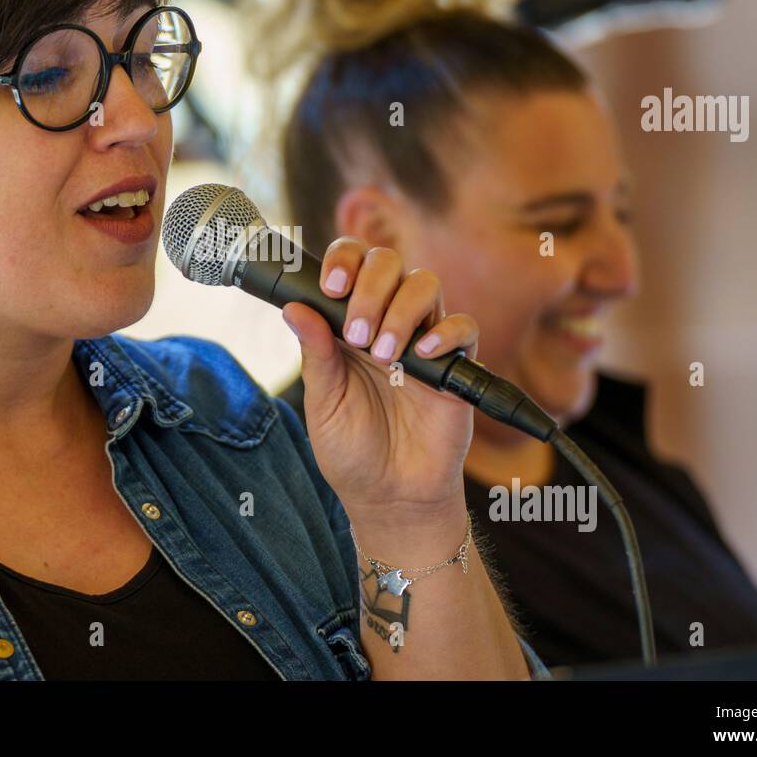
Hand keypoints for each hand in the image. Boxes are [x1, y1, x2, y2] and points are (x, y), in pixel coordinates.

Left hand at [281, 238, 479, 527]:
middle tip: (357, 335)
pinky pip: (463, 327)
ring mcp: (423, 340)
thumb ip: (316, 355)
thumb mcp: (323, 403)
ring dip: (401, 310)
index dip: (343, 261)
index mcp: (349, 324)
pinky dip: (444, 333)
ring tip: (384, 355)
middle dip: (371, 288)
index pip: (352, 265)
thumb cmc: (352, 449)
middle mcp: (387, 321)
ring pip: (425, 285)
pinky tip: (420, 355)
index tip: (331, 287)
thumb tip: (294, 308)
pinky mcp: (456, 366)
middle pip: (389, 263)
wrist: (390, 496)